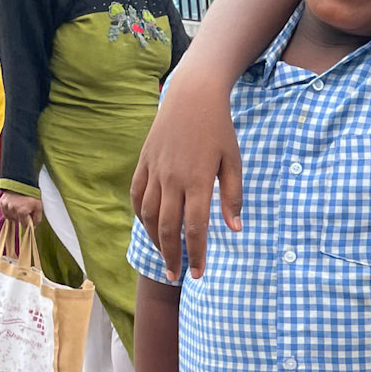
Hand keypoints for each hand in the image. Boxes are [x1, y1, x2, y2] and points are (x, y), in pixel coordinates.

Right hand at [0, 192, 43, 225]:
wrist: (21, 182)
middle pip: (17, 221)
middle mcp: (13, 211)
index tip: (29, 217)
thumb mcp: (38, 206)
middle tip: (25, 209)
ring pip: (10, 217)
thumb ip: (37, 218)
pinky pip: (5, 212)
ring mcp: (6, 207)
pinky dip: (9, 211)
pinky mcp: (2, 203)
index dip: (28, 222)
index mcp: (22, 212)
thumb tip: (34, 226)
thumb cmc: (31, 194)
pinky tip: (13, 206)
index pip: (25, 225)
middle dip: (22, 217)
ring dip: (15, 215)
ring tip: (19, 207)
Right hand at [131, 76, 243, 282]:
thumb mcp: (233, 161)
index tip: (197, 274)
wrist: (193, 95)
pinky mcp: (144, 161)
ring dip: (154, 239)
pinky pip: (136, 194)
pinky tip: (148, 226)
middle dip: (172, 255)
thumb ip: (232, 197)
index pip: (195, 228)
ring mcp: (154, 170)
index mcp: (197, 181)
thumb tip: (234, 229)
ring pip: (147, 214)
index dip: (196, 254)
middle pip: (167, 227)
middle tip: (176, 276)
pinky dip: (140, 213)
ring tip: (164, 255)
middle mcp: (172, 179)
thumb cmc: (219, 129)